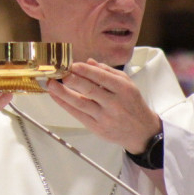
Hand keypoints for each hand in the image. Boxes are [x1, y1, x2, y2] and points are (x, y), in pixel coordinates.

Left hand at [46, 59, 161, 153]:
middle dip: (72, 80)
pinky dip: (65, 105)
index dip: (84, 70)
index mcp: (124, 89)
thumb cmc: (132, 104)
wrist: (142, 132)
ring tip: (51, 84)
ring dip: (63, 93)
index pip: (101, 77)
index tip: (72, 64)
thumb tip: (89, 62)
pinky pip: (78, 114)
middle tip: (59, 72)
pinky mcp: (97, 128)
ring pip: (80, 103)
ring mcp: (105, 117)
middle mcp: (114, 103)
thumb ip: (107, 71)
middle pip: (89, 90)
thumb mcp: (127, 84)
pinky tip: (56, 97)